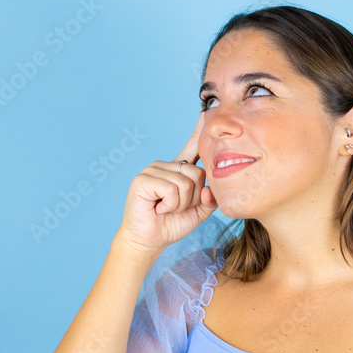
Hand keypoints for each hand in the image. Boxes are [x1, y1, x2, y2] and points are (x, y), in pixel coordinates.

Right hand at [116, 110, 216, 255]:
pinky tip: (158, 208)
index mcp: (178, 169)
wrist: (149, 241)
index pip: (192, 146)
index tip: (208, 112)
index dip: (200, 130)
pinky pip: (172, 189)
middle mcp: (165, 165)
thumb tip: (210, 187)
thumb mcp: (198, 211)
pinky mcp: (142, 179)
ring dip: (180, 204)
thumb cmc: (171, 224)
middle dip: (192, 198)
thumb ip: (210, 198)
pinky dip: (170, 205)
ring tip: (165, 208)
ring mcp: (152, 169)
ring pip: (186, 183)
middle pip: (197, 173)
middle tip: (174, 207)